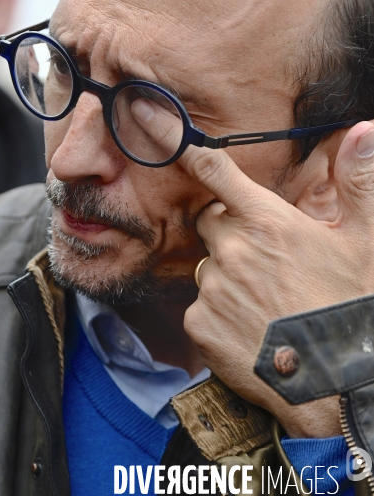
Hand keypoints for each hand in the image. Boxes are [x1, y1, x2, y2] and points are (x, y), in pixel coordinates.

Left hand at [132, 99, 373, 435]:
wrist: (336, 384)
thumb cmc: (350, 308)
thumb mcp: (364, 243)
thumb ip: (359, 183)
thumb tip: (365, 130)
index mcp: (267, 221)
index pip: (213, 169)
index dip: (178, 139)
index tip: (148, 115)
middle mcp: (232, 249)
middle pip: (210, 221)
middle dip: (229, 229)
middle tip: (264, 256)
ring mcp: (212, 288)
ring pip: (207, 266)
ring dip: (227, 274)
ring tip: (264, 301)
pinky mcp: (200, 324)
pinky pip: (200, 306)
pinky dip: (218, 312)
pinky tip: (250, 327)